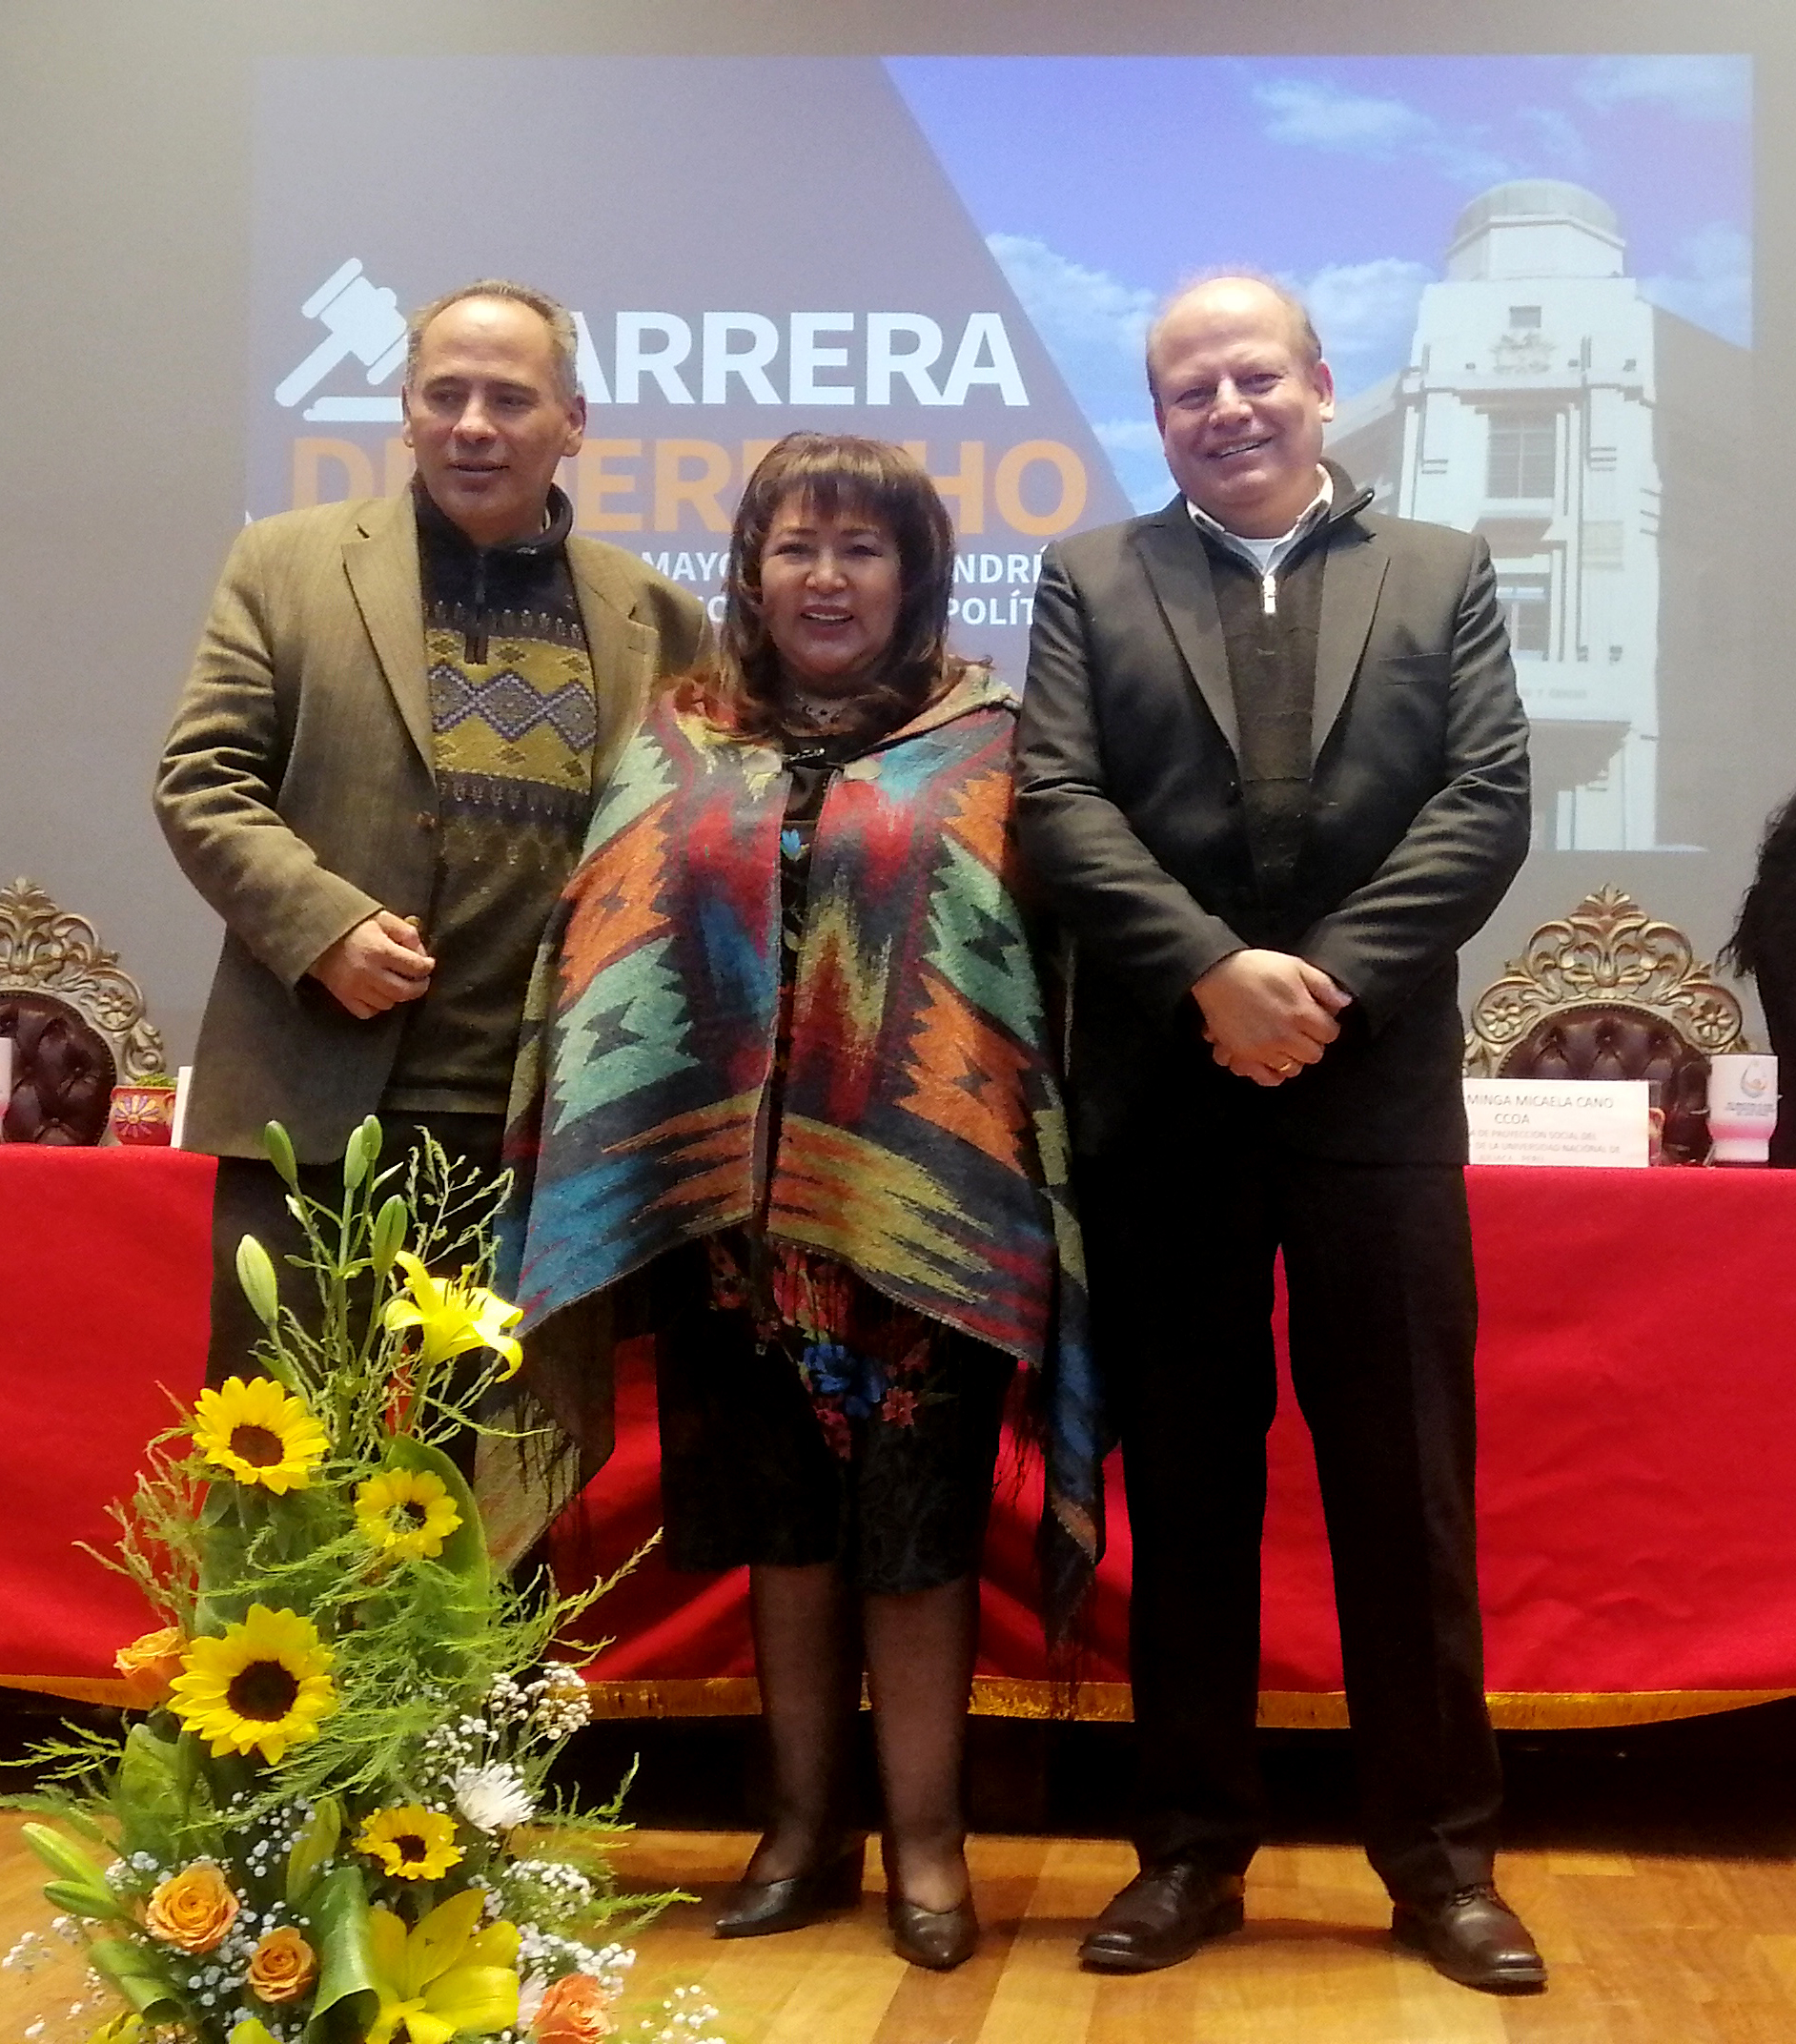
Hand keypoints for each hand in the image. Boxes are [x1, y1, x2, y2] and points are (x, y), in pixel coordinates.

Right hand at [309, 911, 434, 1019]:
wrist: (316, 932)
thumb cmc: (353, 924)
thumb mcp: (383, 919)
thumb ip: (406, 933)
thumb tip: (422, 954)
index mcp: (380, 950)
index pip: (415, 967)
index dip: (427, 966)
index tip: (428, 964)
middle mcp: (369, 972)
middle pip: (405, 991)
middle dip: (419, 987)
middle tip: (421, 980)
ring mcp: (355, 988)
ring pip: (388, 1003)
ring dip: (398, 995)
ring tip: (398, 983)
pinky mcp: (343, 997)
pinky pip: (368, 1012)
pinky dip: (377, 1006)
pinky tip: (378, 993)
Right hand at [1192, 950, 1350, 1086]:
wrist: (1216, 973)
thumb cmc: (1258, 967)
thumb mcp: (1296, 966)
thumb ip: (1324, 987)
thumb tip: (1345, 1003)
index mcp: (1301, 1013)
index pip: (1330, 1034)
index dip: (1326, 1025)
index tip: (1317, 1019)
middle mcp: (1285, 1036)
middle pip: (1314, 1055)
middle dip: (1311, 1042)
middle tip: (1301, 1031)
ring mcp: (1264, 1049)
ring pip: (1293, 1068)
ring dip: (1292, 1057)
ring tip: (1284, 1043)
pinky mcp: (1244, 1056)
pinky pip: (1266, 1078)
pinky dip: (1271, 1073)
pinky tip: (1271, 1060)